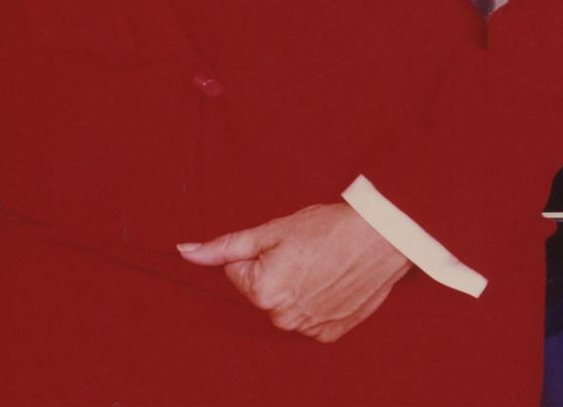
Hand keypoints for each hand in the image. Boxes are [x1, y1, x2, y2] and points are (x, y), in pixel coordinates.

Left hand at [177, 202, 410, 342]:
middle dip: (274, 270)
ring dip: (295, 287)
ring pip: (284, 305)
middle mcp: (282, 318)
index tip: (284, 243)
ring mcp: (307, 330)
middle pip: (261, 291)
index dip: (258, 252)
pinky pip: (308, 318)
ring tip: (320, 264)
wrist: (379, 237)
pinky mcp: (329, 335)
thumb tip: (184, 252)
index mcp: (262, 292)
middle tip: (303, 252)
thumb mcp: (270, 230)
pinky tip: (331, 282)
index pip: (236, 271)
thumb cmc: (325, 227)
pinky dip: (315, 301)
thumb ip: (224, 246)